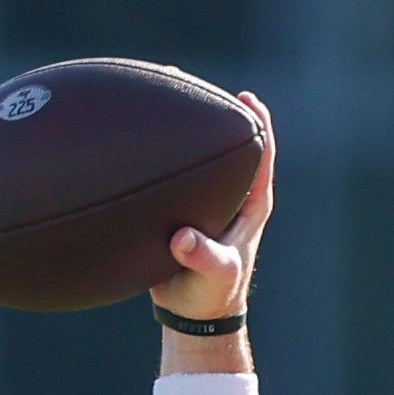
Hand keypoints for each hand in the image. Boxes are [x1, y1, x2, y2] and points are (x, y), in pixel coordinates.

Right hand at [154, 90, 276, 322]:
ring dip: (179, 128)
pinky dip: (156, 154)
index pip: (262, 154)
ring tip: (155, 93)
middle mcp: (232, 196)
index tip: (246, 98)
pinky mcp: (183, 209)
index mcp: (251, 204)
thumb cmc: (212, 296)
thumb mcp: (215, 277)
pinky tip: (131, 137)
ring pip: (198, 155)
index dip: (257, 123)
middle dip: (211, 111)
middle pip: (228, 144)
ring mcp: (207, 200)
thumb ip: (203, 258)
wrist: (193, 314)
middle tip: (184, 80)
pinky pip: (173, 173)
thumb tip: (182, 238)